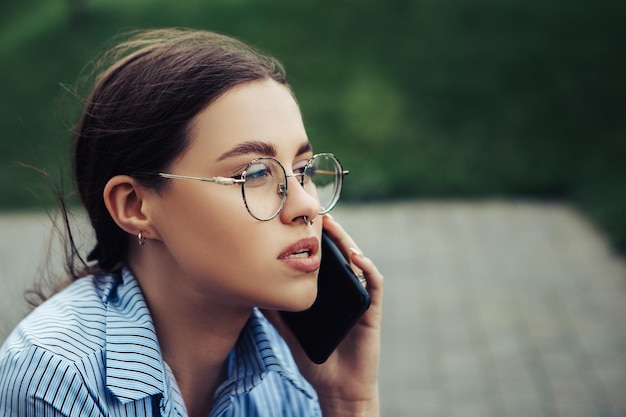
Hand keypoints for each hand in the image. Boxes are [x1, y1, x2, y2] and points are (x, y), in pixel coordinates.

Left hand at [265, 214, 383, 415]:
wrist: (338, 387)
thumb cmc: (316, 359)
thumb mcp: (290, 332)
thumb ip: (276, 312)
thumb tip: (253, 292)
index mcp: (328, 292)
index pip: (323, 259)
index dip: (315, 239)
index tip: (301, 221)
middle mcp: (345, 290)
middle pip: (340, 255)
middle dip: (331, 233)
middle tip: (318, 213)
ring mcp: (359, 298)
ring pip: (358, 262)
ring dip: (347, 242)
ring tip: (333, 226)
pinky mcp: (372, 310)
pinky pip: (373, 284)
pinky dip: (367, 268)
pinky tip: (356, 257)